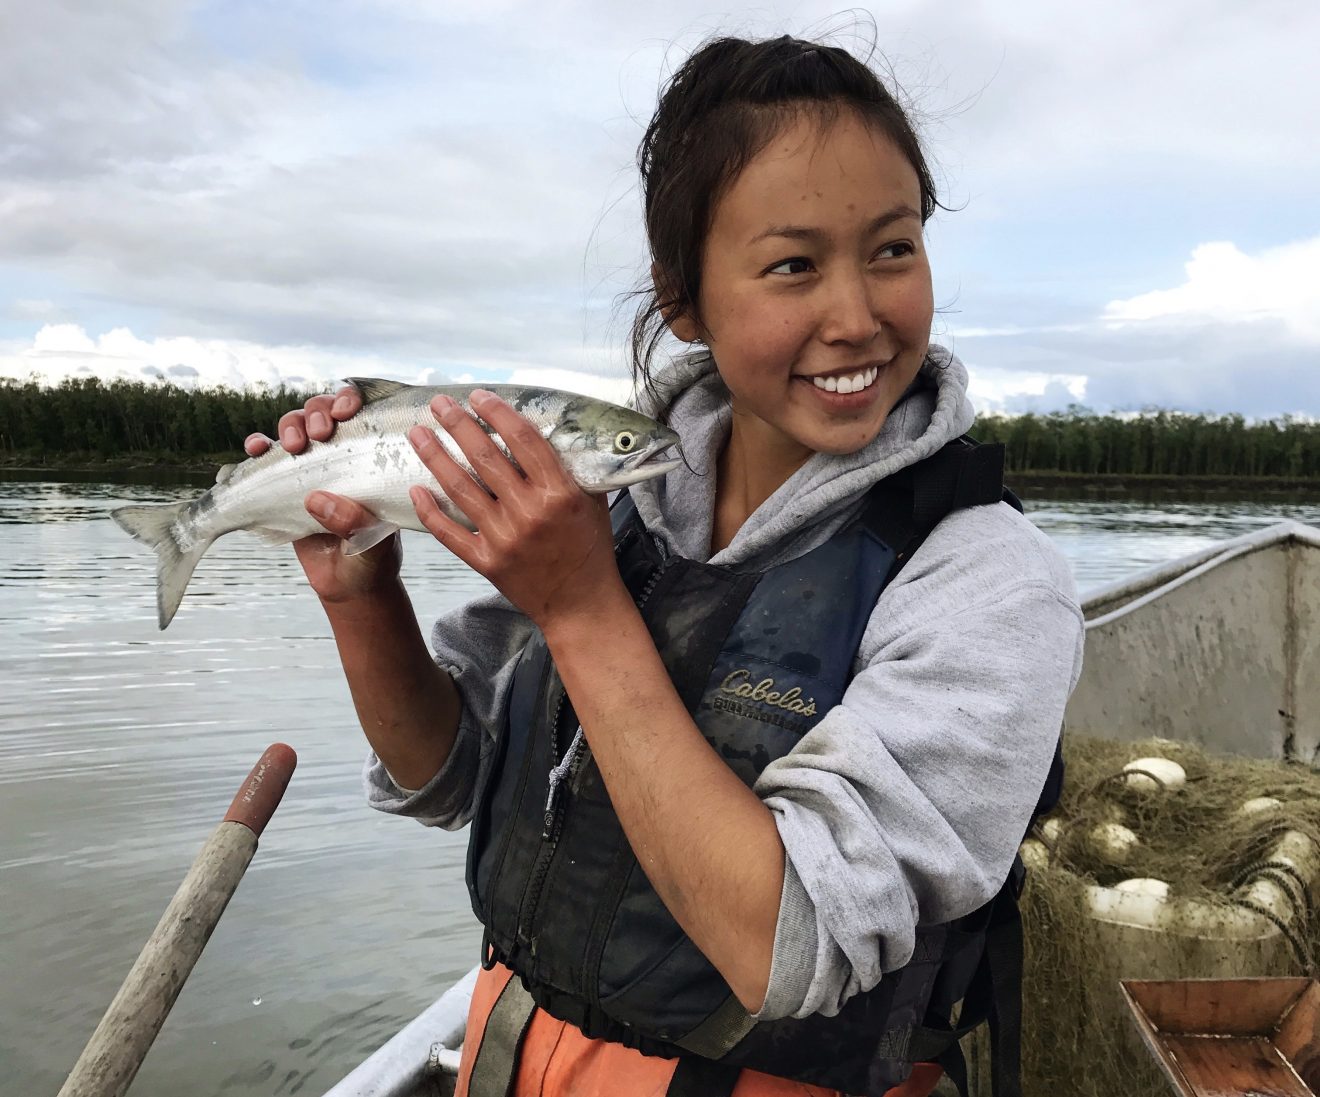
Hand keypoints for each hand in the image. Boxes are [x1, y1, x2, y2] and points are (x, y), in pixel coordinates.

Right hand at [243, 384, 398, 602]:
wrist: (349, 584)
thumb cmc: (372, 557)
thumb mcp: (373, 542)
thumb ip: (354, 521)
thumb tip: (317, 499)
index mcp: (371, 457)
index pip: (362, 413)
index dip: (349, 399)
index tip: (345, 411)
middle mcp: (341, 454)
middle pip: (322, 412)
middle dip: (316, 412)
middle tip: (320, 433)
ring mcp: (311, 467)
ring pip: (294, 427)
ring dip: (288, 426)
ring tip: (290, 446)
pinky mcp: (285, 485)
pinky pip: (266, 459)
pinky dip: (257, 448)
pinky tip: (254, 450)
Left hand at [405, 389, 623, 628]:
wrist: (581, 604)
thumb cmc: (591, 549)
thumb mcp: (592, 502)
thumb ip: (572, 469)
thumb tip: (549, 431)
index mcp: (559, 493)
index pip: (522, 440)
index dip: (497, 413)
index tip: (478, 395)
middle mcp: (529, 512)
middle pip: (484, 457)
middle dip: (457, 424)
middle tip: (438, 403)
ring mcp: (504, 538)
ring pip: (460, 488)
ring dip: (435, 456)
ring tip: (417, 433)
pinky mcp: (486, 561)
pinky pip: (449, 532)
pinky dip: (429, 510)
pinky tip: (415, 488)